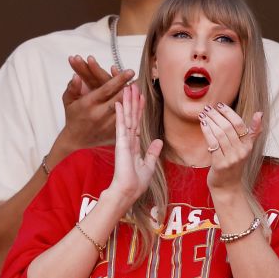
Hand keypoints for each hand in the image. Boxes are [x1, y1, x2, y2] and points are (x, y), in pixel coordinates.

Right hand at [56, 57, 133, 155]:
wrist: (76, 140)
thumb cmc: (73, 117)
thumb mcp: (68, 101)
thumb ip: (72, 87)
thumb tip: (76, 76)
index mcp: (89, 104)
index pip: (107, 89)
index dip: (120, 79)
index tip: (130, 71)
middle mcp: (100, 114)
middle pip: (120, 98)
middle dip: (130, 88)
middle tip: (138, 79)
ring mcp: (108, 125)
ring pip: (126, 109)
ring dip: (134, 98)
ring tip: (139, 89)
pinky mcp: (114, 133)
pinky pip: (128, 121)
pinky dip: (135, 110)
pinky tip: (139, 101)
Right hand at [100, 84, 163, 207]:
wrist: (128, 191)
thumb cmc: (136, 183)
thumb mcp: (149, 164)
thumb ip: (152, 152)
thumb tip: (159, 141)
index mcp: (134, 146)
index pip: (137, 123)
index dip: (139, 110)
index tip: (141, 97)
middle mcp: (127, 140)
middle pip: (131, 116)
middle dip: (133, 101)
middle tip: (132, 85)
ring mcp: (123, 141)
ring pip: (126, 117)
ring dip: (127, 102)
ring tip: (127, 88)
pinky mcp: (121, 143)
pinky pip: (121, 125)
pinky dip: (121, 113)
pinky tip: (120, 102)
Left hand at [200, 103, 263, 195]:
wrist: (227, 186)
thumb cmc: (234, 164)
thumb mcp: (246, 148)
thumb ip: (253, 132)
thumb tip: (260, 113)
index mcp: (248, 146)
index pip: (240, 124)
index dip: (229, 113)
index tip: (220, 105)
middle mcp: (242, 152)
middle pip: (228, 128)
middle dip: (216, 116)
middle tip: (208, 108)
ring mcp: (231, 158)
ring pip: (220, 134)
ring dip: (210, 122)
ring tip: (203, 115)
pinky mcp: (220, 164)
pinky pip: (213, 144)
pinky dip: (207, 132)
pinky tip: (203, 125)